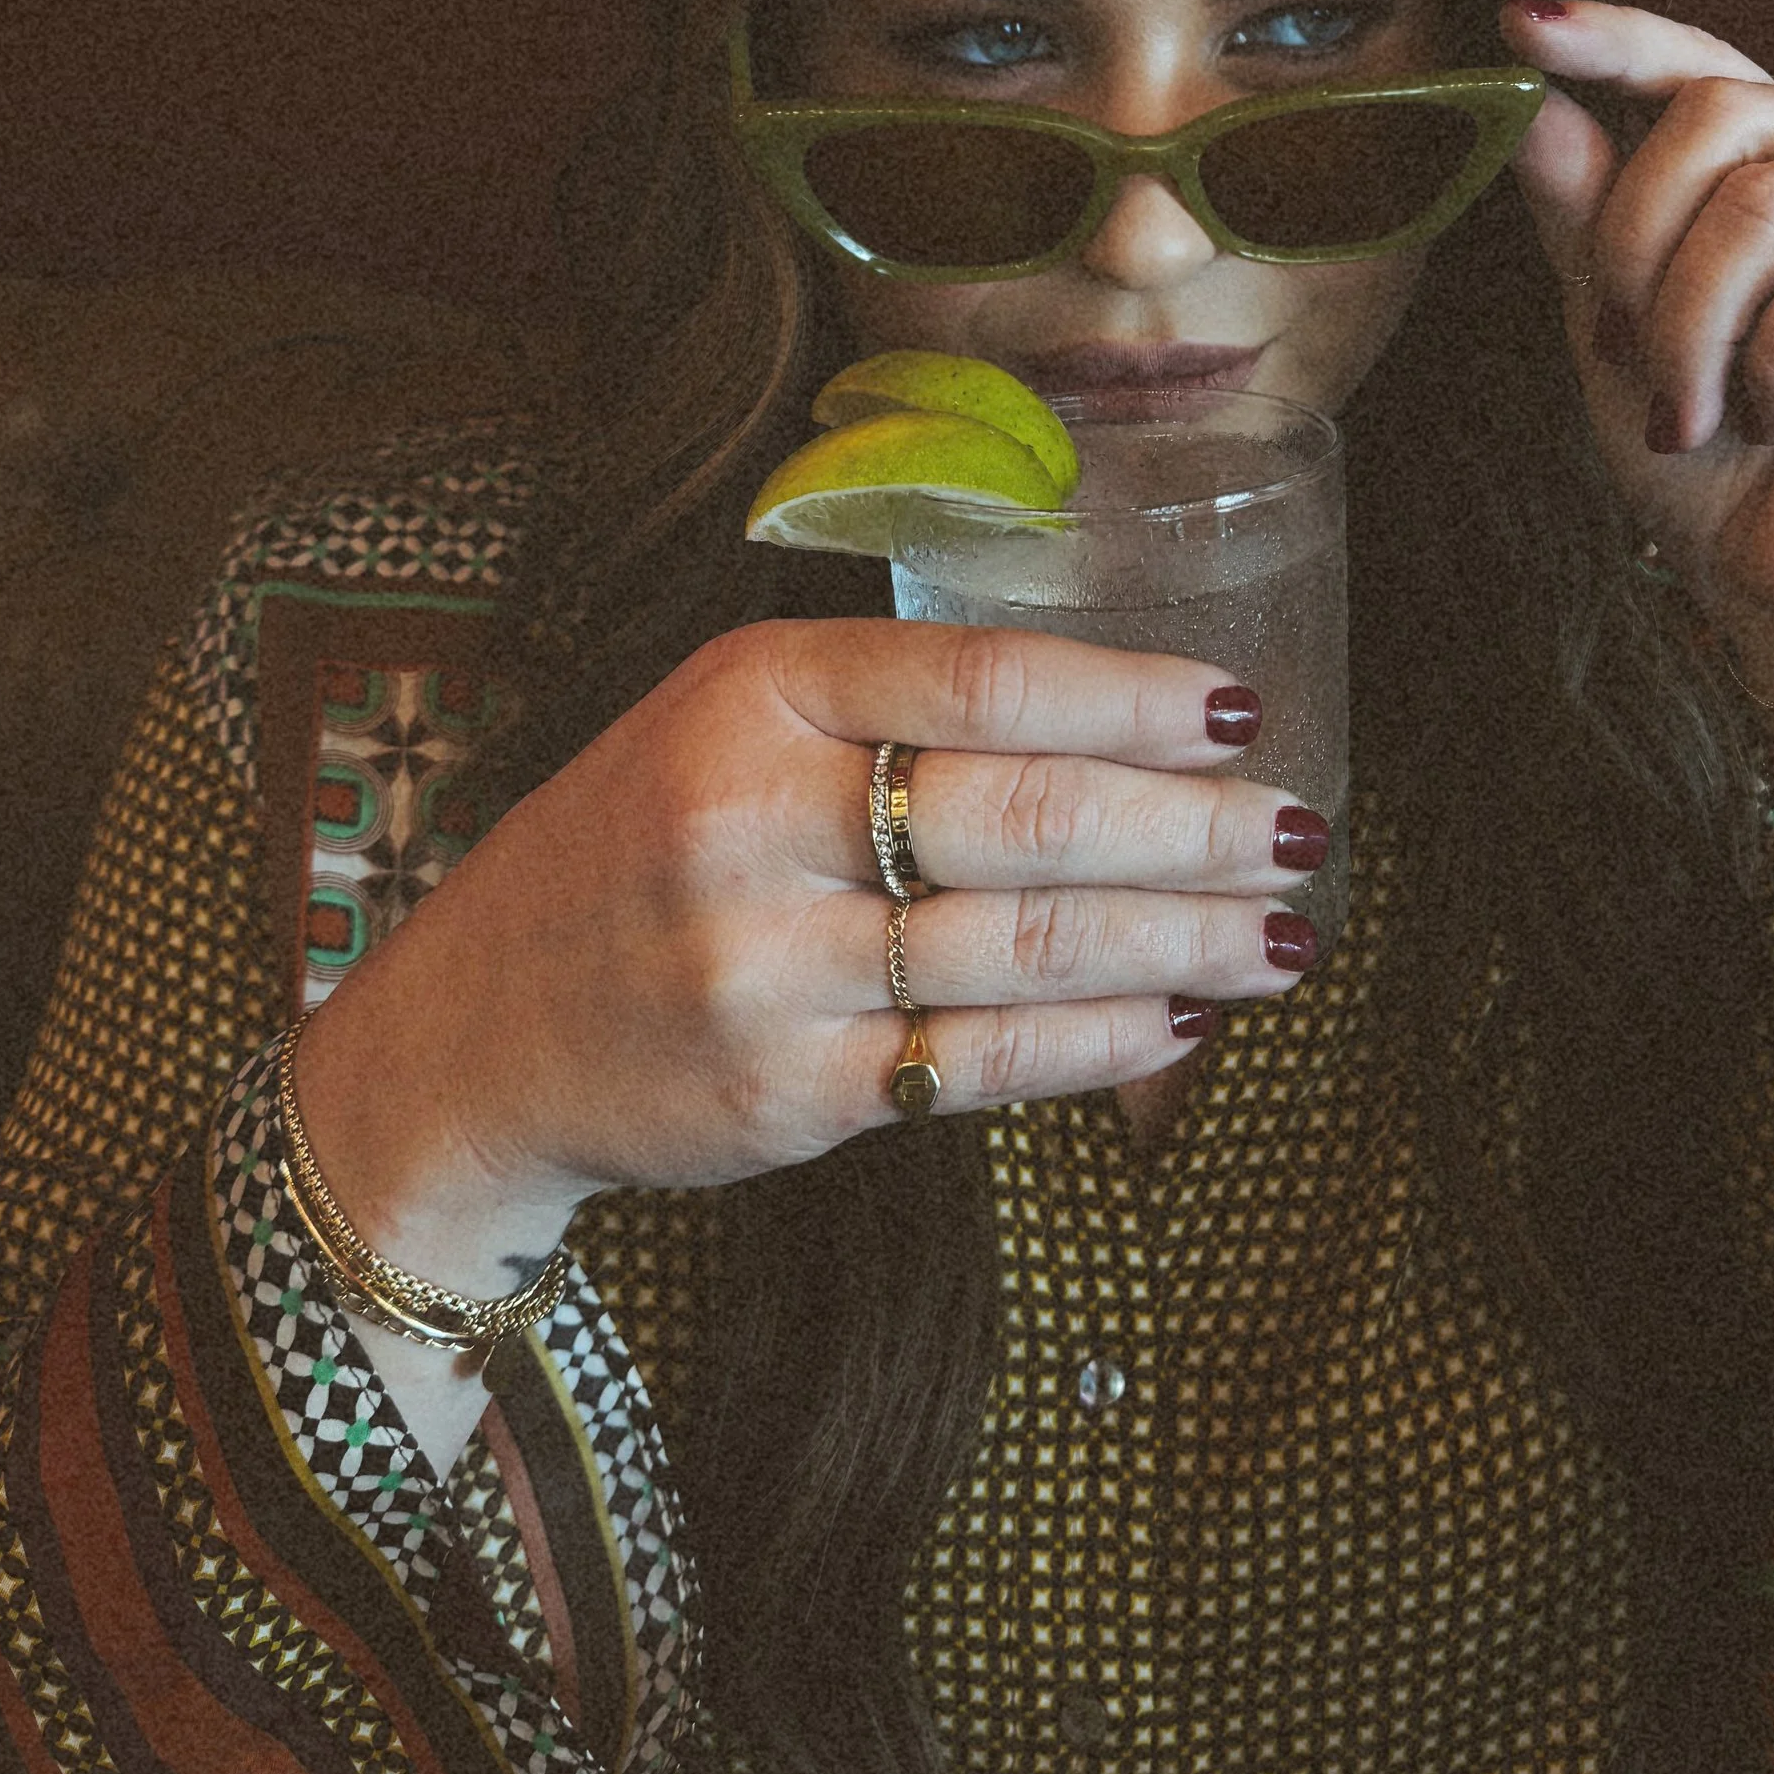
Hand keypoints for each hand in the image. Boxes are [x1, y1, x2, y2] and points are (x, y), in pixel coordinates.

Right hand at [292, 621, 1324, 1295]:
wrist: (473, 1036)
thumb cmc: (641, 851)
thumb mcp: (726, 725)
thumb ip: (887, 711)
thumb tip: (1128, 732)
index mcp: (749, 692)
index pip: (980, 681)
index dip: (1129, 698)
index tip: (1242, 713)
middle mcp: (750, 817)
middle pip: (1022, 817)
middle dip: (1187, 830)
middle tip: (1300, 833)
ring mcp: (763, 963)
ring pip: (1021, 947)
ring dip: (1177, 942)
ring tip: (1280, 938)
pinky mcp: (782, 1091)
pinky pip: (979, 1064)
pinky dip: (1097, 1045)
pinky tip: (1178, 1021)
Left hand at [1500, 0, 1773, 691]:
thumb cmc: (1718, 469)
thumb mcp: (1620, 334)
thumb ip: (1586, 218)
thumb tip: (1536, 101)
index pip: (1704, 67)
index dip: (1617, 39)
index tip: (1525, 29)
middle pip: (1723, 118)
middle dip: (1639, 246)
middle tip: (1624, 355)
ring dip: (1700, 324)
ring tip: (1695, 413)